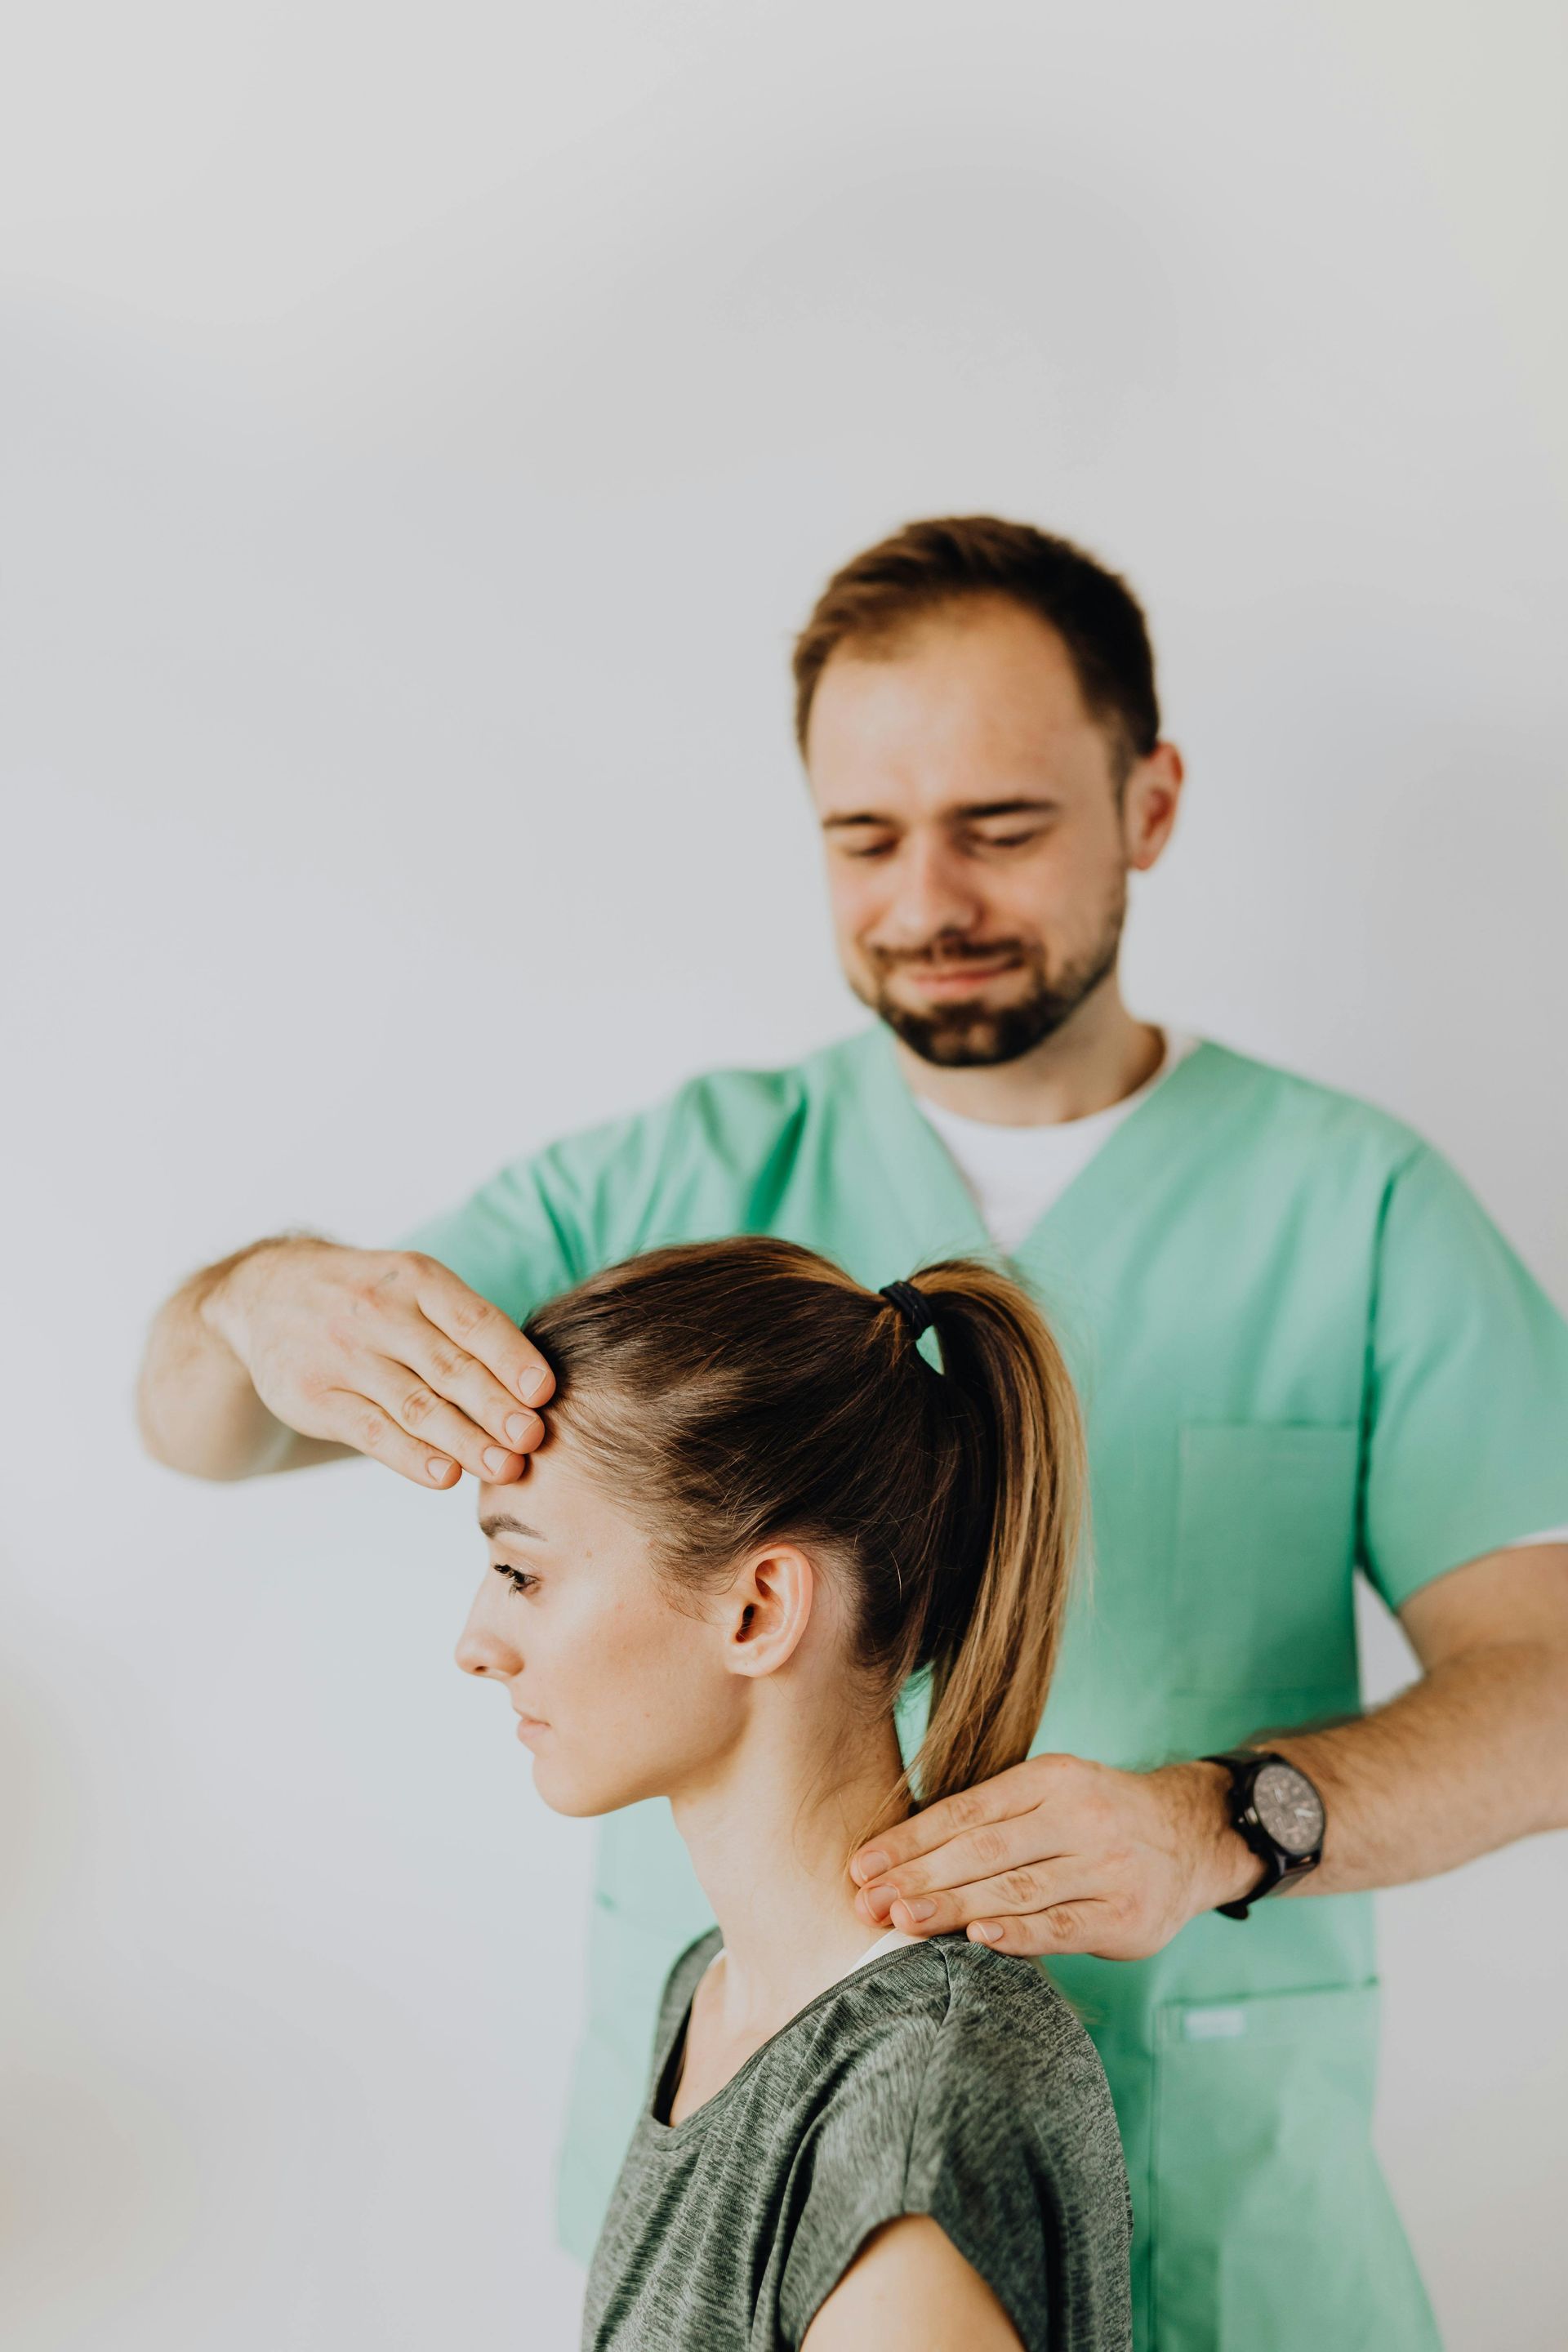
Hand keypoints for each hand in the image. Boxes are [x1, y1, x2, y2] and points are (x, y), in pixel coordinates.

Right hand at [203, 1239, 554, 1488]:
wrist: (266, 1293)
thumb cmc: (370, 1297)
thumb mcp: (412, 1286)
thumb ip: (464, 1326)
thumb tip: (536, 1388)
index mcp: (417, 1278)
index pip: (473, 1319)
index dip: (511, 1357)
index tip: (544, 1393)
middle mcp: (380, 1312)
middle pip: (449, 1367)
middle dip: (496, 1406)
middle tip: (533, 1440)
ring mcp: (344, 1356)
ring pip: (415, 1405)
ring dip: (465, 1440)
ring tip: (505, 1468)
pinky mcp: (313, 1397)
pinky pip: (372, 1431)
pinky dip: (412, 1456)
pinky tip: (445, 1476)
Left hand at [849, 1754, 1261, 1958]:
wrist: (1191, 1836)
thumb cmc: (1095, 1820)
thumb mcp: (1052, 1795)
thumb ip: (994, 1818)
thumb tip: (902, 1854)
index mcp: (1050, 1779)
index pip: (965, 1811)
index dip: (910, 1840)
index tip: (862, 1865)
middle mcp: (1079, 1816)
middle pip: (984, 1850)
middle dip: (919, 1876)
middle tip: (866, 1900)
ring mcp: (1107, 1866)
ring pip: (1017, 1888)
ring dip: (953, 1907)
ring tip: (901, 1920)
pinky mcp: (1126, 1915)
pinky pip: (1064, 1924)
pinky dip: (1020, 1934)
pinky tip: (979, 1940)